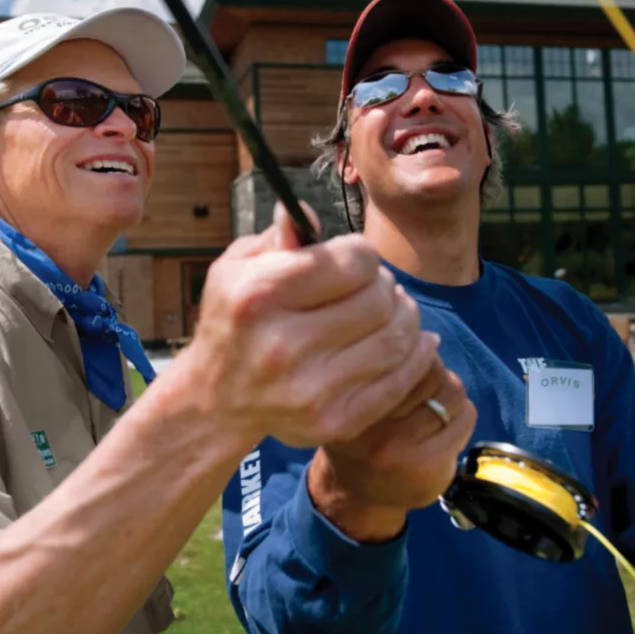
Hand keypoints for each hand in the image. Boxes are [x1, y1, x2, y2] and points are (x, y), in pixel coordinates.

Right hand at [163, 202, 439, 448]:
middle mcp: (283, 345)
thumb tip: (306, 212)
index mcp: (259, 296)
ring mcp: (311, 389)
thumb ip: (278, 238)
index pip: (353, 261)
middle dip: (385, 285)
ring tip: (395, 309)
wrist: (217, 401)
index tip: (353, 259)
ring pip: (396, 338)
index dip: (361, 254)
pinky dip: (417, 354)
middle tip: (377, 286)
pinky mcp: (334, 421)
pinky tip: (417, 339)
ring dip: (406, 316)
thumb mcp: (236, 268)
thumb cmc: (233, 321)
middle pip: (379, 299)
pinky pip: (399, 381)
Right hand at [307, 357, 476, 541]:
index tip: (411, 351)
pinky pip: (465, 419)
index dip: (412, 347)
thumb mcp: (351, 393)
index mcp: (347, 396)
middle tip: (425, 381)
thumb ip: (379, 365)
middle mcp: (370, 423)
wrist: (354, 494)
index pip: (398, 352)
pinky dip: (462, 415)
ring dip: (450, 391)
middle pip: (429, 368)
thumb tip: (421, 336)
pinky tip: (445, 424)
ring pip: (452, 390)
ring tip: (436, 402)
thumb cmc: (358, 431)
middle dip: (433, 368)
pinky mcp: (429, 467)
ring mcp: (400, 449)